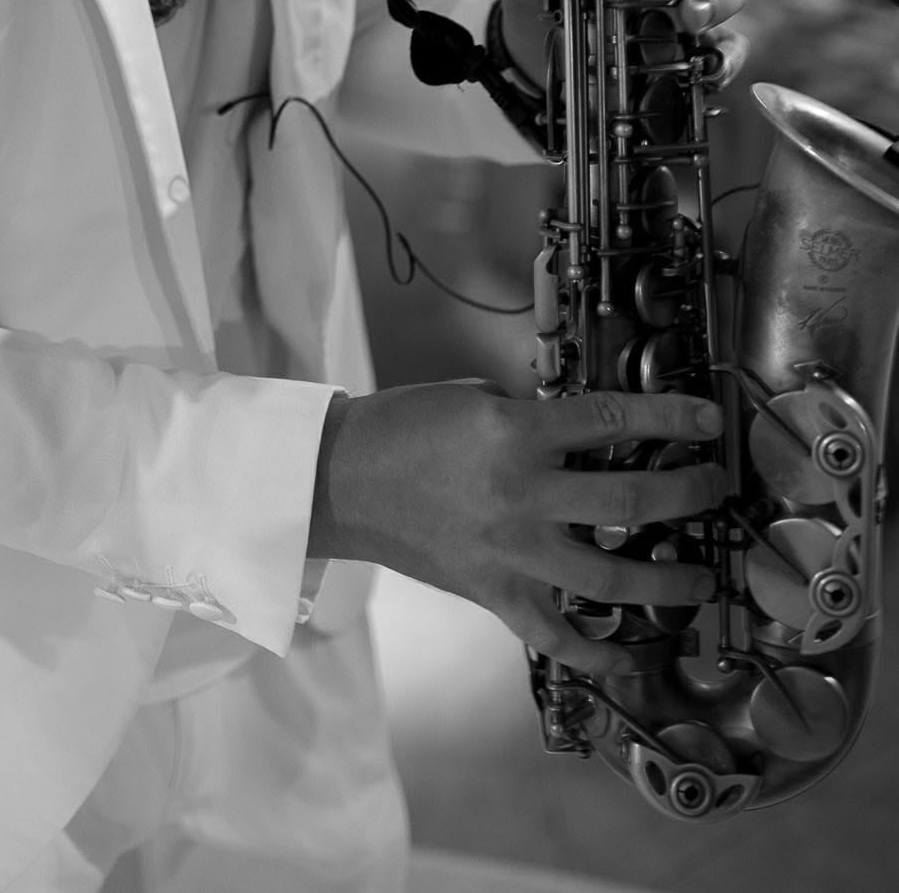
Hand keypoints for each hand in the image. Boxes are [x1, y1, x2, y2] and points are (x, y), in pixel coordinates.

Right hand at [309, 383, 728, 675]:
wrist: (341, 481)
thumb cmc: (403, 427)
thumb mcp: (474, 399)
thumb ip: (534, 414)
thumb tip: (588, 424)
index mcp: (515, 434)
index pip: (612, 420)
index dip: (670, 416)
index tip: (708, 418)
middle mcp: (522, 495)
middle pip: (630, 498)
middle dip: (687, 492)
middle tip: (714, 489)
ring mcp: (511, 553)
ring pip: (611, 578)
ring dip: (667, 579)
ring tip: (700, 576)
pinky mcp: (494, 594)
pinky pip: (555, 634)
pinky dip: (597, 653)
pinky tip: (630, 657)